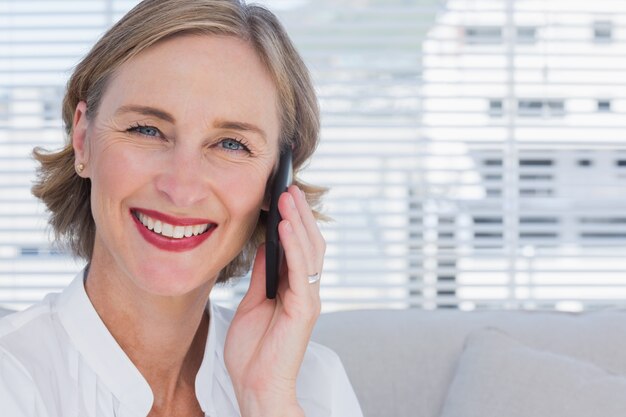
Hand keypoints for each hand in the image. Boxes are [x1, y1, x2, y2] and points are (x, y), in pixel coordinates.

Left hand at [224, 185, 324, 416]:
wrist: (256, 387)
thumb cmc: (253, 351)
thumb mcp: (253, 302)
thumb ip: (263, 275)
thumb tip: (264, 246)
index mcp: (294, 288)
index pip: (298, 247)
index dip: (293, 221)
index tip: (282, 196)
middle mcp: (306, 290)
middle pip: (309, 244)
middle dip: (299, 214)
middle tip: (288, 187)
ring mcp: (308, 299)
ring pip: (309, 252)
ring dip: (298, 222)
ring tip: (287, 197)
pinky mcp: (304, 309)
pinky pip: (301, 272)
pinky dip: (294, 247)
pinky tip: (286, 227)